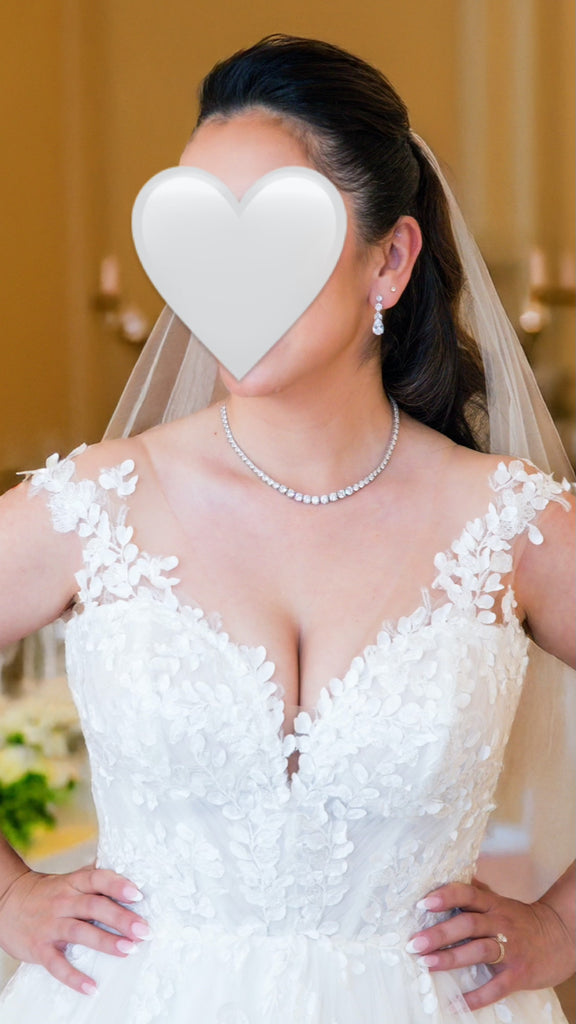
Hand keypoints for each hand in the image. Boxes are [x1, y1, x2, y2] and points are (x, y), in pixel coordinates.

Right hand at [0, 865, 150, 995]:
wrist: (7, 902)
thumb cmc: (49, 893)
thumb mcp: (69, 880)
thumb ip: (95, 880)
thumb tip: (131, 876)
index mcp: (73, 883)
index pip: (97, 879)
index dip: (117, 885)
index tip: (138, 895)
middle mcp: (63, 901)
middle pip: (94, 906)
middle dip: (121, 918)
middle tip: (143, 930)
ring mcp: (50, 925)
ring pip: (79, 932)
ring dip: (105, 942)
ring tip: (128, 950)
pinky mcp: (39, 948)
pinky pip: (57, 964)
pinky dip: (74, 977)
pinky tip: (91, 987)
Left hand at [406, 878, 574, 1011]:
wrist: (559, 937)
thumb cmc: (520, 920)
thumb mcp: (500, 902)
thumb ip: (476, 892)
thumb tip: (447, 878)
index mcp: (493, 904)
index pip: (467, 893)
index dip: (445, 896)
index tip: (422, 903)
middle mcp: (500, 923)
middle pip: (468, 923)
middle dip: (439, 933)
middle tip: (414, 943)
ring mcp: (510, 948)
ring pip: (479, 950)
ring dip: (451, 958)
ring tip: (427, 964)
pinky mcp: (518, 973)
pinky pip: (496, 987)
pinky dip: (477, 997)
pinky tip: (457, 1003)